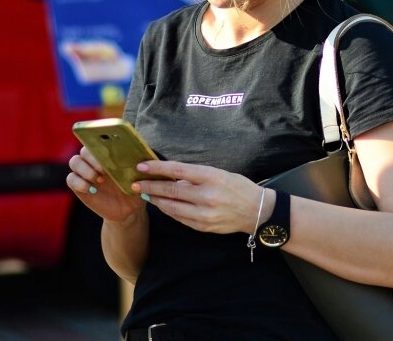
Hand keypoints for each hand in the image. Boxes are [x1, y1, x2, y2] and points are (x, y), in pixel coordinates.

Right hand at [66, 146, 144, 223]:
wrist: (128, 209)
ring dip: (85, 170)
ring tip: (99, 180)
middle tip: (103, 170)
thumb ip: (138, 162)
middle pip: (84, 150)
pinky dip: (79, 183)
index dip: (99, 144)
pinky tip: (92, 190)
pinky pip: (71, 179)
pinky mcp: (79, 186)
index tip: (108, 155)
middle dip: (92, 159)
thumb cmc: (135, 187)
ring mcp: (85, 172)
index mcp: (108, 152)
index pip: (97, 139)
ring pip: (74, 162)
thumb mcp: (141, 175)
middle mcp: (94, 160)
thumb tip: (139, 154)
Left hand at [132, 159, 261, 233]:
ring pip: (172, 207)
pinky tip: (161, 205)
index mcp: (211, 177)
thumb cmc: (236, 187)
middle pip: (171, 190)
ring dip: (156, 200)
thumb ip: (194, 175)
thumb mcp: (218, 173)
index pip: (177, 170)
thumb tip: (169, 175)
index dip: (157, 168)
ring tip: (144, 193)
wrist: (257, 211)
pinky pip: (180, 218)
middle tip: (135, 183)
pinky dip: (169, 210)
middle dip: (150, 186)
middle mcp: (207, 196)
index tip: (141, 166)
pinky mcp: (204, 226)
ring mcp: (205, 213)